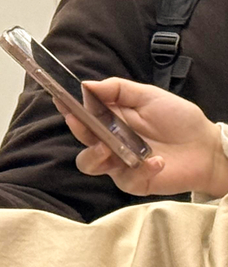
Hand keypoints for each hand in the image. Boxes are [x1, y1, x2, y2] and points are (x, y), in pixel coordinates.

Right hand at [60, 77, 227, 196]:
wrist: (207, 147)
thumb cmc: (179, 119)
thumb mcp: (148, 95)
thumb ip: (117, 88)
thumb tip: (85, 84)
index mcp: (110, 118)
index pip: (82, 113)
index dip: (68, 107)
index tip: (60, 99)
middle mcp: (109, 140)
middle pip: (81, 138)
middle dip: (78, 129)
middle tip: (81, 120)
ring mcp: (119, 162)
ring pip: (89, 164)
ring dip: (94, 155)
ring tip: (108, 148)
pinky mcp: (135, 181)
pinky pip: (125, 179)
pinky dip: (140, 170)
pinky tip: (157, 161)